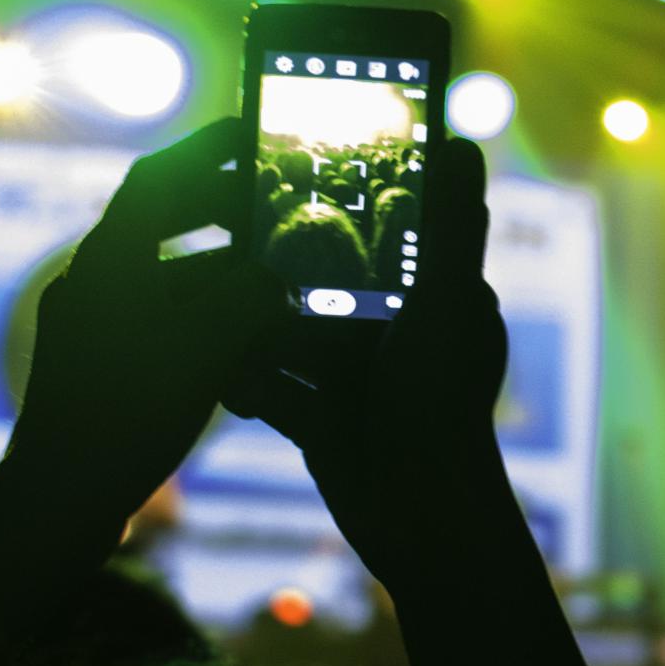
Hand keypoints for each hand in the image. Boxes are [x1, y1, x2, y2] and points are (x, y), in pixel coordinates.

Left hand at [12, 118, 286, 526]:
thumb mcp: (207, 346)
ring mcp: (93, 326)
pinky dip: (202, 319)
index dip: (207, 148)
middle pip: (162, 222)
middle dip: (221, 211)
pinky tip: (243, 343)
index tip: (249, 131)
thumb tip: (276, 278)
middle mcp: (95, 281)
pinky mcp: (100, 369)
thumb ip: (251, 296)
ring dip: (220, 272)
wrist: (59, 501)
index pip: (160, 175)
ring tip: (275, 280)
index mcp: (112, 258)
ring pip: (165, 277)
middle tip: (274, 208)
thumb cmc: (126, 415)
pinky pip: (159, 322)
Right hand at [227, 137, 510, 591]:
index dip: (342, 195)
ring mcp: (353, 375)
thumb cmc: (442, 409)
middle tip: (225, 222)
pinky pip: (268, 383)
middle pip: (322, 274)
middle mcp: (393, 329)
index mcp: (430, 294)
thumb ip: (446, 230)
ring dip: (248, 319)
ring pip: (285, 328)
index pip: (385, 226)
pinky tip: (212, 367)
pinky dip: (243, 377)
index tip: (287, 161)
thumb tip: (462, 142)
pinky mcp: (318, 416)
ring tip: (202, 291)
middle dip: (275, 258)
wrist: (420, 523)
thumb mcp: (443, 305)